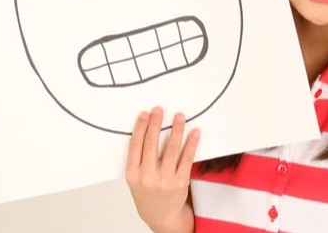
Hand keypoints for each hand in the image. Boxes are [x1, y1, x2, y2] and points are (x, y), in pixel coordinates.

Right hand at [125, 107, 199, 232]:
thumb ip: (139, 159)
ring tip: (179, 116)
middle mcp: (147, 177)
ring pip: (171, 149)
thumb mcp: (135, 179)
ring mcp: (165, 180)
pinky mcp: (180, 182)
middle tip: (159, 110)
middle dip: (155, 124)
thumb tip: (148, 129)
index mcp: (133, 174)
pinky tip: (194, 133)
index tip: (145, 114)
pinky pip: (186, 158)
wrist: (161, 216)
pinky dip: (191, 144)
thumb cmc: (147, 194)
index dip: (140, 128)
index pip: (135, 145)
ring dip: (176, 130)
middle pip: (151, 144)